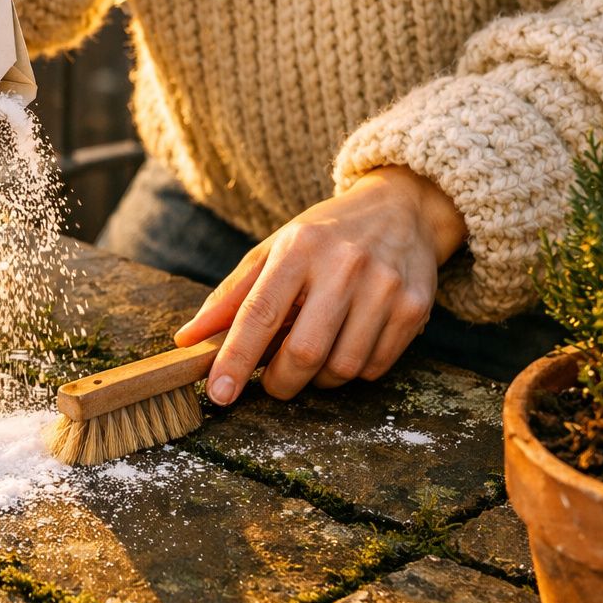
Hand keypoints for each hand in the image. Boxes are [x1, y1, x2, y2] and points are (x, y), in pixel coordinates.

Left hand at [174, 167, 466, 404]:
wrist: (401, 209)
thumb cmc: (324, 235)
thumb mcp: (273, 250)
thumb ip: (230, 296)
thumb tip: (187, 339)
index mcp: (299, 248)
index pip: (259, 313)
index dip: (236, 359)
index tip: (219, 393)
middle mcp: (344, 265)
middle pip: (304, 352)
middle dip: (281, 381)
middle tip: (274, 381)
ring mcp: (384, 287)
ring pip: (341, 368)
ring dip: (319, 379)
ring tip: (315, 353)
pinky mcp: (415, 308)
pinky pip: (374, 368)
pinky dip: (353, 371)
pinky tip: (347, 344)